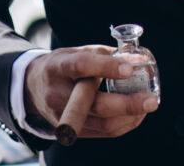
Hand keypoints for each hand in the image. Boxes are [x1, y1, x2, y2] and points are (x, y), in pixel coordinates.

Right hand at [23, 46, 155, 140]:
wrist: (32, 89)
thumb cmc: (61, 66)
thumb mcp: (75, 51)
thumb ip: (105, 54)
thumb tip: (139, 58)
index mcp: (57, 67)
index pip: (81, 66)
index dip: (106, 67)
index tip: (130, 67)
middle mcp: (58, 94)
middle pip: (95, 105)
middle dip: (127, 104)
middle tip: (151, 100)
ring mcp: (64, 116)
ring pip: (103, 124)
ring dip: (132, 117)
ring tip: (148, 105)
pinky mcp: (74, 130)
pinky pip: (104, 132)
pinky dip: (125, 124)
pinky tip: (137, 114)